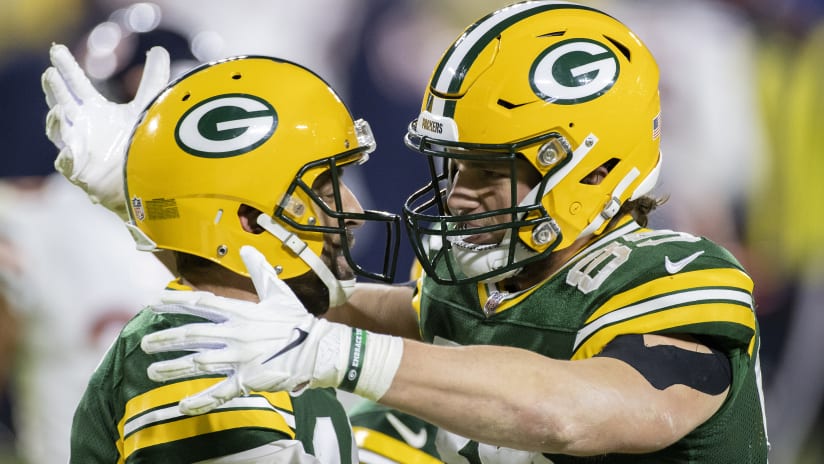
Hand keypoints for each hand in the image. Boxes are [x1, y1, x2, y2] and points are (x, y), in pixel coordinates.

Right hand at [41, 43, 169, 219]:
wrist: (146, 178)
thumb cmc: (141, 143)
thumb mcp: (148, 106)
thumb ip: (153, 78)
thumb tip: (158, 50)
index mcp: (94, 111)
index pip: (76, 85)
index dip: (67, 68)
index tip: (57, 50)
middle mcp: (82, 127)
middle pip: (63, 103)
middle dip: (56, 90)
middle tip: (50, 73)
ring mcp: (78, 148)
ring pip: (59, 132)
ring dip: (57, 121)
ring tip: (59, 109)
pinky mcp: (80, 171)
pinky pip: (67, 163)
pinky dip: (68, 156)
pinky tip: (70, 150)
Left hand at [141, 246, 353, 414]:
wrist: (319, 349)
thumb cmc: (298, 321)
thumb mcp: (279, 292)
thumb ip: (259, 270)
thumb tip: (247, 248)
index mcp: (242, 311)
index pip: (202, 304)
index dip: (176, 302)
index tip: (154, 303)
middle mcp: (236, 333)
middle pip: (192, 335)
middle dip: (165, 339)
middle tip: (145, 343)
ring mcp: (240, 358)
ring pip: (199, 363)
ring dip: (173, 368)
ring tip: (152, 371)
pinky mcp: (248, 379)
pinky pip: (219, 392)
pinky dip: (200, 401)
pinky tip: (182, 406)